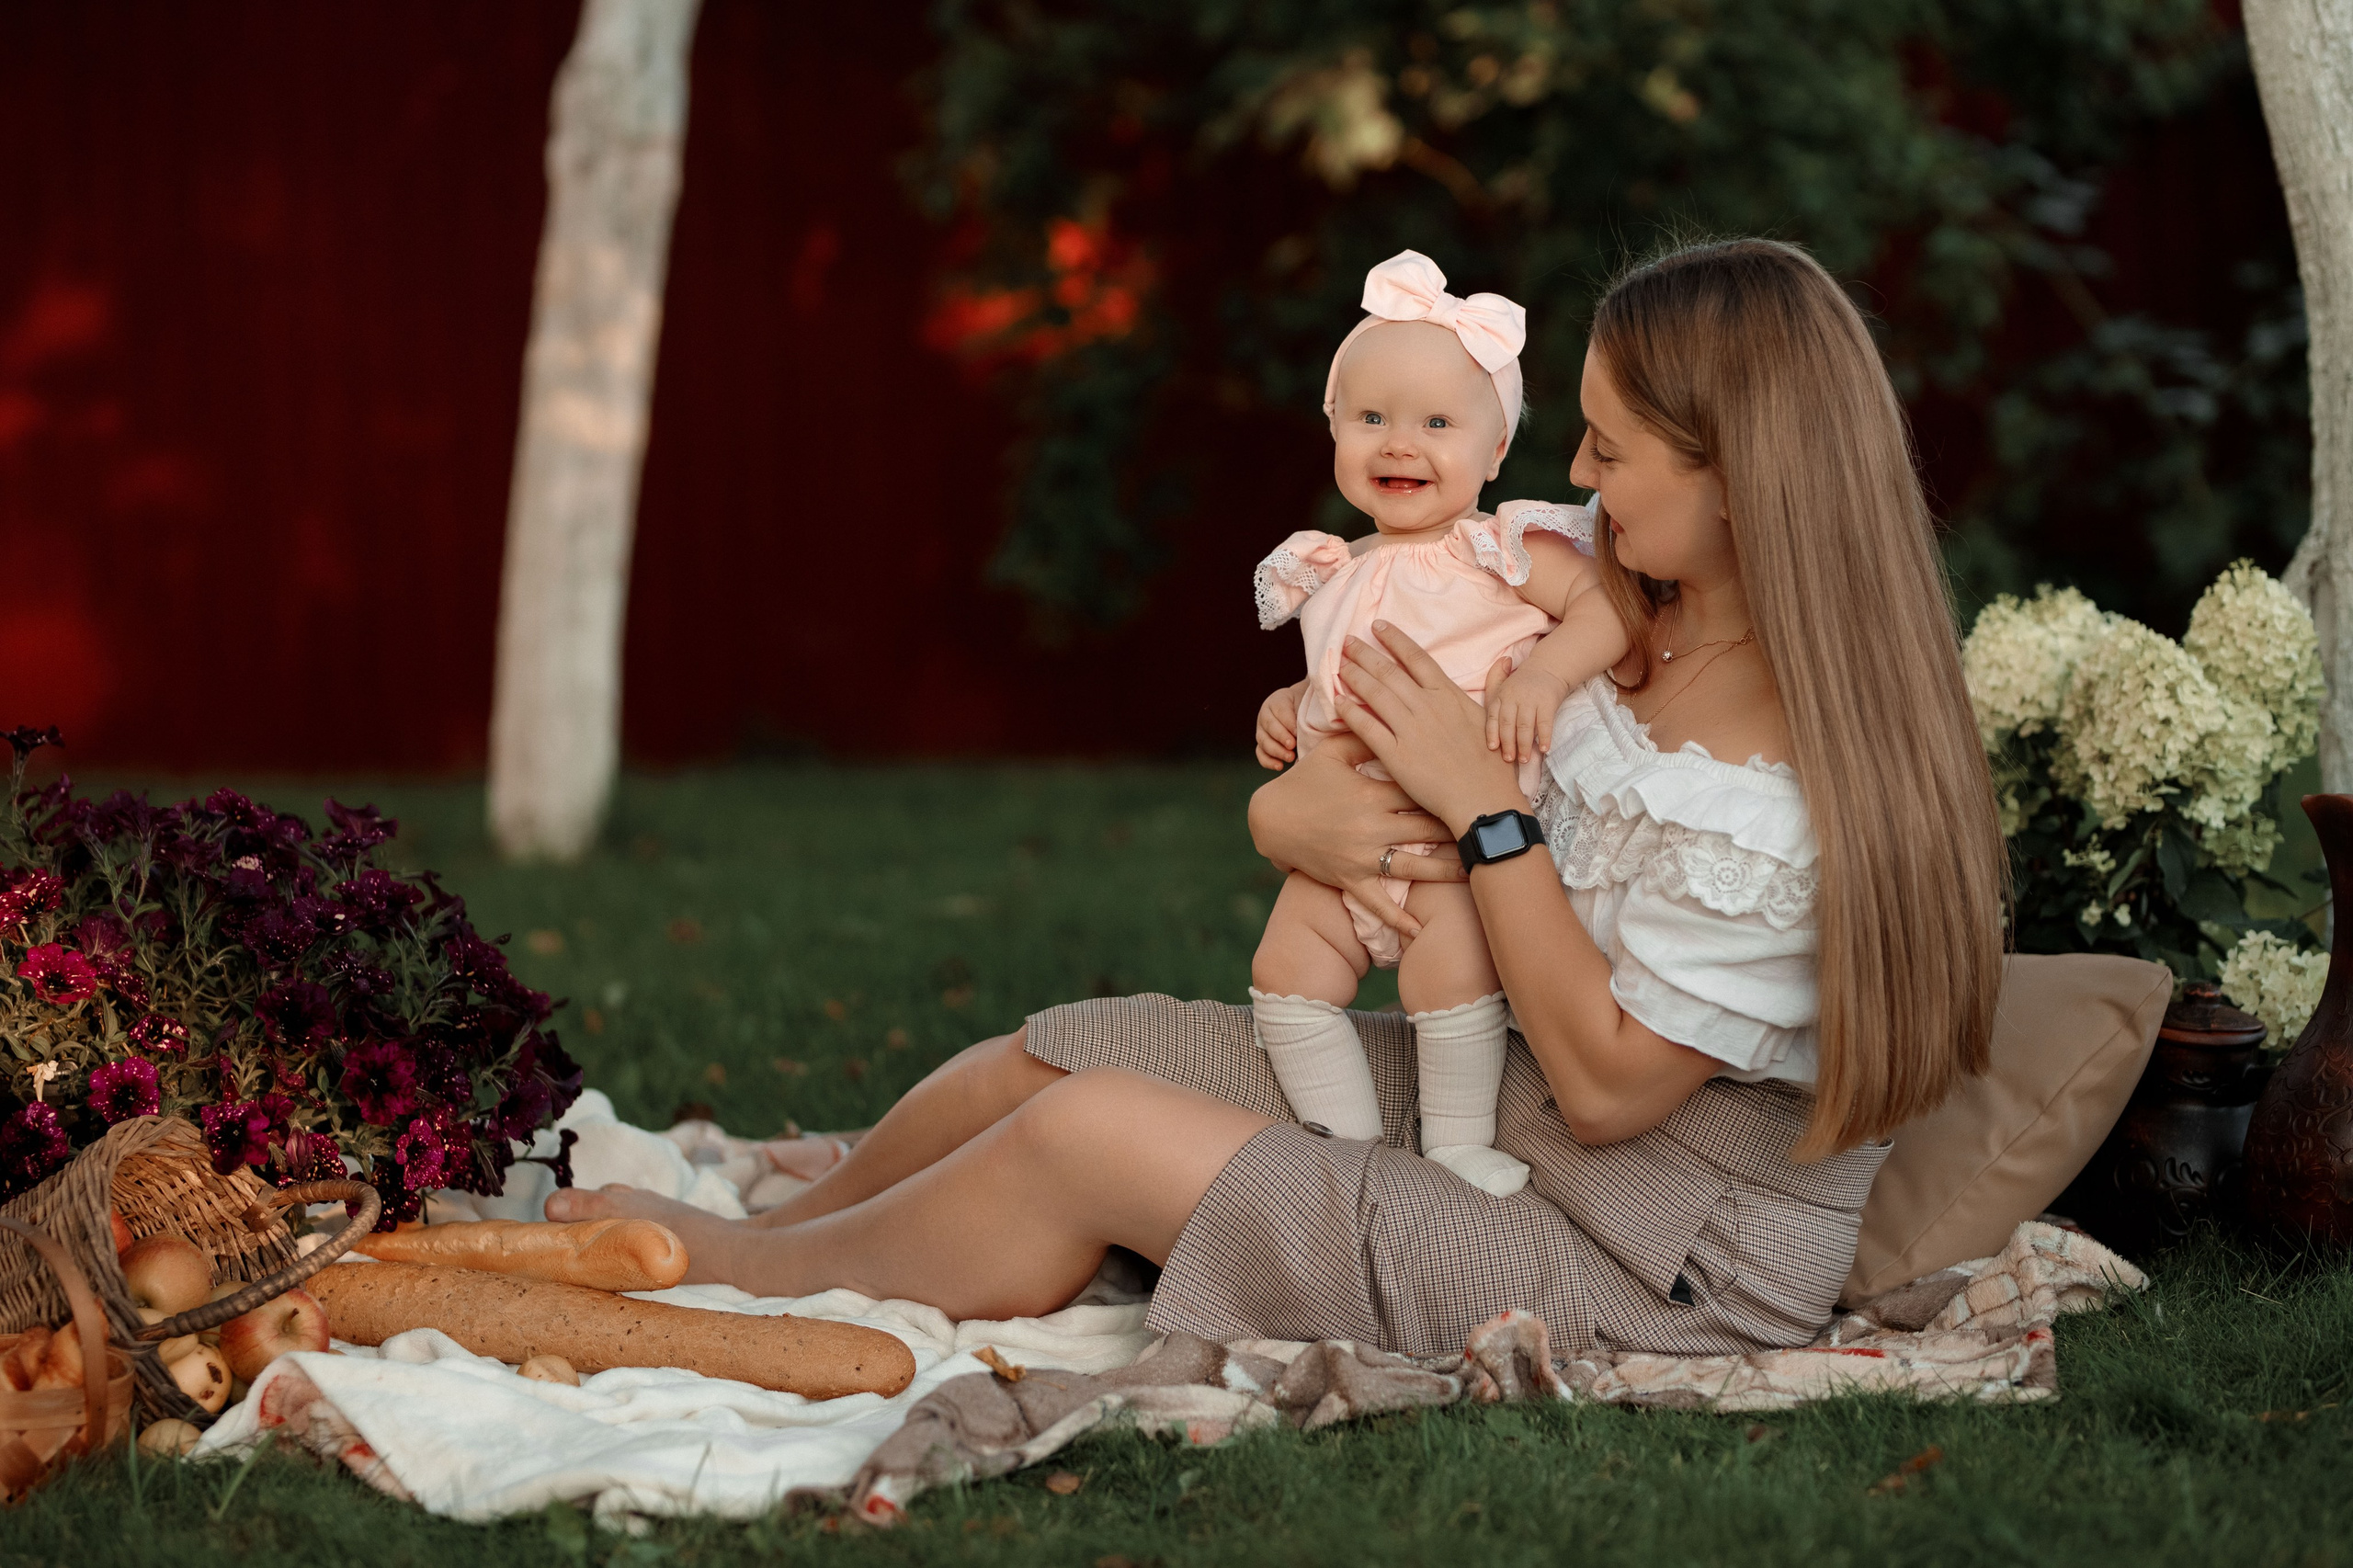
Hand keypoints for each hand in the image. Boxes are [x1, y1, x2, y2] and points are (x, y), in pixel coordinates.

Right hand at [1247, 731, 1464, 936]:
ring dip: (1447, 871)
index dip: (1449, 791)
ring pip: (1415, 868)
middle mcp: (1372, 826)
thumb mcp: (1331, 751)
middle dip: (1459, 830)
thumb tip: (1393, 716)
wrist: (1270, 820)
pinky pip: (1378, 904)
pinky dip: (1398, 921)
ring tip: (1475, 871)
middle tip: (1490, 831)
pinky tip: (1420, 932)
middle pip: (1428, 829)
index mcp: (1371, 793)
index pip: (1421, 790)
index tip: (1476, 791)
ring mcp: (1363, 856)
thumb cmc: (1303, 780)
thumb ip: (1364, 735)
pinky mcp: (1351, 880)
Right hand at [1255, 683, 1303, 770]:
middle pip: (1270, 726)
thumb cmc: (1307, 708)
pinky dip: (1268, 761)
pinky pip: (1261, 754)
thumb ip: (1307, 713)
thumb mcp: (1308, 705)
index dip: (1288, 722)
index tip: (1297, 732)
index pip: (1280, 710)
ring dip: (1276, 750)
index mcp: (1277, 701)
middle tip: (1292, 745)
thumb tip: (1310, 730)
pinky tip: (1280, 766)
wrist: (1301, 712)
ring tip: (1290, 757)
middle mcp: (1265, 715)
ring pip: (1263, 741)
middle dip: (1281, 737)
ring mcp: (1262, 731)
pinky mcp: (1262, 745)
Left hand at [1337, 623, 1526, 834]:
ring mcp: (1410, 730)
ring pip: (1375, 694)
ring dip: (1354, 676)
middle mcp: (1427, 707)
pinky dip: (1351, 712)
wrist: (1484, 799)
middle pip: (1389, 671)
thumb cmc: (1494, 763)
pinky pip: (1367, 728)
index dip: (1394, 639)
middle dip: (1365, 653)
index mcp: (1448, 695)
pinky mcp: (1397, 756)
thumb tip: (1504, 660)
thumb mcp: (1496, 717)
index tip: (1378, 626)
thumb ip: (1496, 686)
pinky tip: (1338, 701)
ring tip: (1339, 665)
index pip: (1416, 658)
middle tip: (1346, 641)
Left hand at [1483, 659, 1572, 764]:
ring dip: (1524, 744)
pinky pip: (1545, 723)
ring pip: (1525, 725)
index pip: (1494, 717)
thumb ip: (1491, 706)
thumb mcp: (1503, 687)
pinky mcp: (1548, 702)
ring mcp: (1531, 699)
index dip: (1492, 733)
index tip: (1493, 748)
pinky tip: (1544, 749)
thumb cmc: (1521, 684)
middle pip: (1508, 724)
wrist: (1547, 667)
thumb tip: (1488, 724)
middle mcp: (1514, 697)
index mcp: (1501, 696)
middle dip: (1508, 743)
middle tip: (1509, 759)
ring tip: (1524, 760)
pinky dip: (1545, 737)